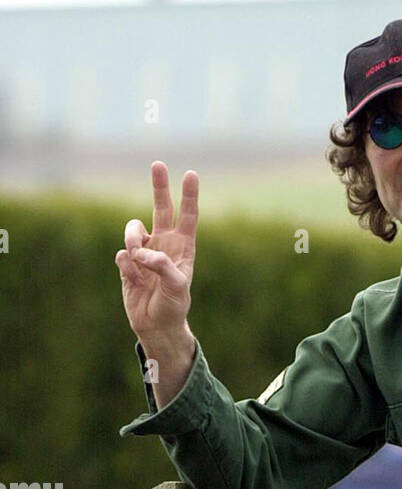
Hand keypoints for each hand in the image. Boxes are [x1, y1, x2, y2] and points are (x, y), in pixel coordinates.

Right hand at [115, 161, 197, 345]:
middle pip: (161, 208)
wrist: (155, 324)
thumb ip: (163, 266)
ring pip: (133, 229)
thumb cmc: (173, 306)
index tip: (191, 174)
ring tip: (138, 259)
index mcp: (183, 248)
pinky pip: (123, 254)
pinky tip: (135, 282)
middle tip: (158, 164)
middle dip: (159, 186)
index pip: (188, 217)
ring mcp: (145, 251)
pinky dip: (128, 268)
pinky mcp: (128, 262)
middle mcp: (164, 244)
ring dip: (133, 240)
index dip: (189, 196)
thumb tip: (142, 252)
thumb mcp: (177, 288)